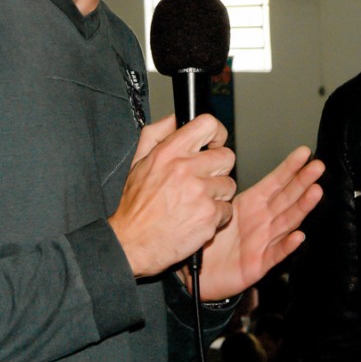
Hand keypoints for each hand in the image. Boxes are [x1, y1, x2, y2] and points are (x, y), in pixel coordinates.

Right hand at [108, 114, 235, 277]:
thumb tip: (177, 118)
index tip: (214, 143)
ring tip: (196, 202)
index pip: (207, 125)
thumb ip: (158, 133)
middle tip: (203, 180)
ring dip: (217, 194)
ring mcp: (200, 192)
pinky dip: (216, 216)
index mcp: (169, 152)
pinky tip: (198, 218)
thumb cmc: (136, 205)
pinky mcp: (209, 215)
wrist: (131, 243)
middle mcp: (186, 168)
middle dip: (218, 169)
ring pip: (229, 185)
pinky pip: (227, 209)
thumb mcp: (139, 162)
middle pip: (227, 156)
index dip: (216, 133)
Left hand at [196, 146, 323, 300]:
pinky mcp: (259, 264)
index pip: (275, 182)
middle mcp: (262, 221)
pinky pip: (275, 254)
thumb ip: (229, 190)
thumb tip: (225, 163)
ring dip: (302, 208)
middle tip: (318, 167)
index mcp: (252, 204)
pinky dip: (286, 246)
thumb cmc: (209, 239)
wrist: (199, 272)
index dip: (290, 167)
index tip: (304, 153)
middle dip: (303, 181)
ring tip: (315, 192)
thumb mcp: (220, 208)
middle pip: (287, 198)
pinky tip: (298, 237)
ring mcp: (263, 241)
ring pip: (287, 222)